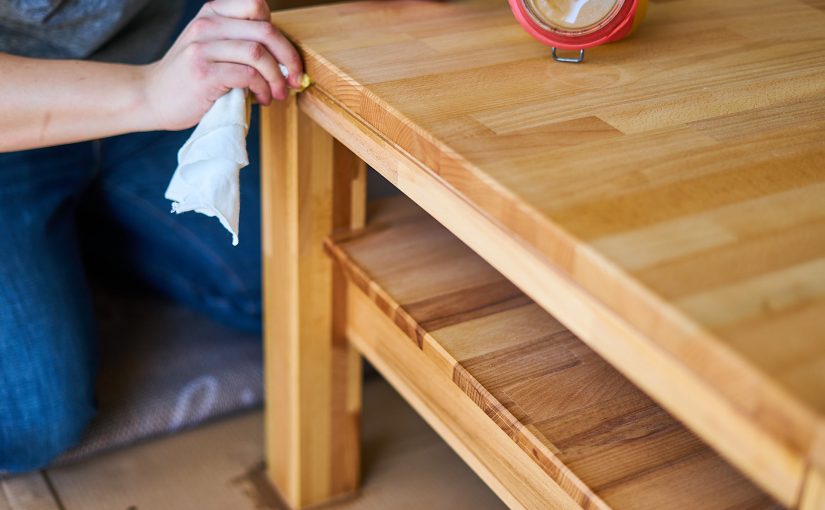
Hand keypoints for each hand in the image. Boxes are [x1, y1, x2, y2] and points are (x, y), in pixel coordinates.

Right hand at [140, 0, 302, 130]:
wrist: (151, 97)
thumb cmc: (190, 77)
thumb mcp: (212, 48)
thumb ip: (241, 43)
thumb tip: (286, 60)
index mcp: (212, 13)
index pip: (257, 5)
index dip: (279, 33)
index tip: (285, 58)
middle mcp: (207, 24)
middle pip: (265, 31)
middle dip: (289, 58)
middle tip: (295, 79)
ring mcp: (202, 47)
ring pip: (258, 53)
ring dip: (276, 78)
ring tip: (277, 94)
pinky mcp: (203, 72)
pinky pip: (247, 75)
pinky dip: (262, 89)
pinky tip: (261, 99)